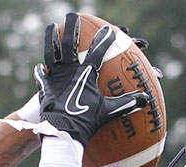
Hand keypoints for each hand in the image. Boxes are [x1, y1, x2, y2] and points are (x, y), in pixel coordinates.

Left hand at [33, 13, 148, 146]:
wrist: (63, 133)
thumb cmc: (86, 122)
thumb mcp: (108, 111)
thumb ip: (126, 103)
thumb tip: (145, 100)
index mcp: (85, 73)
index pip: (97, 52)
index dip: (104, 40)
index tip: (109, 30)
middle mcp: (68, 71)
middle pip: (68, 44)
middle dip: (72, 28)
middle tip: (72, 15)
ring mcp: (54, 78)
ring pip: (51, 52)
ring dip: (51, 39)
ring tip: (52, 27)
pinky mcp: (44, 88)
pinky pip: (41, 77)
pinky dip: (41, 72)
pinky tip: (40, 67)